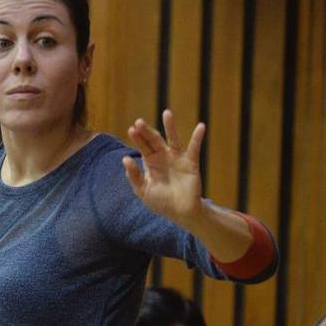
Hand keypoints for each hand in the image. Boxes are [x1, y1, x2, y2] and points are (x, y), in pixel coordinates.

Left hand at [124, 109, 206, 226]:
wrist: (180, 212)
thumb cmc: (160, 202)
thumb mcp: (143, 190)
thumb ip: (134, 176)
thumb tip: (125, 159)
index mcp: (151, 162)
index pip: (143, 147)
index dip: (138, 138)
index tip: (132, 129)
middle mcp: (163, 157)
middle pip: (154, 140)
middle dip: (147, 131)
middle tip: (139, 122)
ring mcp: (177, 159)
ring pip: (174, 139)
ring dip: (170, 126)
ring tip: (166, 113)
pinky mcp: (191, 163)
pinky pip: (194, 149)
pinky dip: (197, 138)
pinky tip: (201, 126)